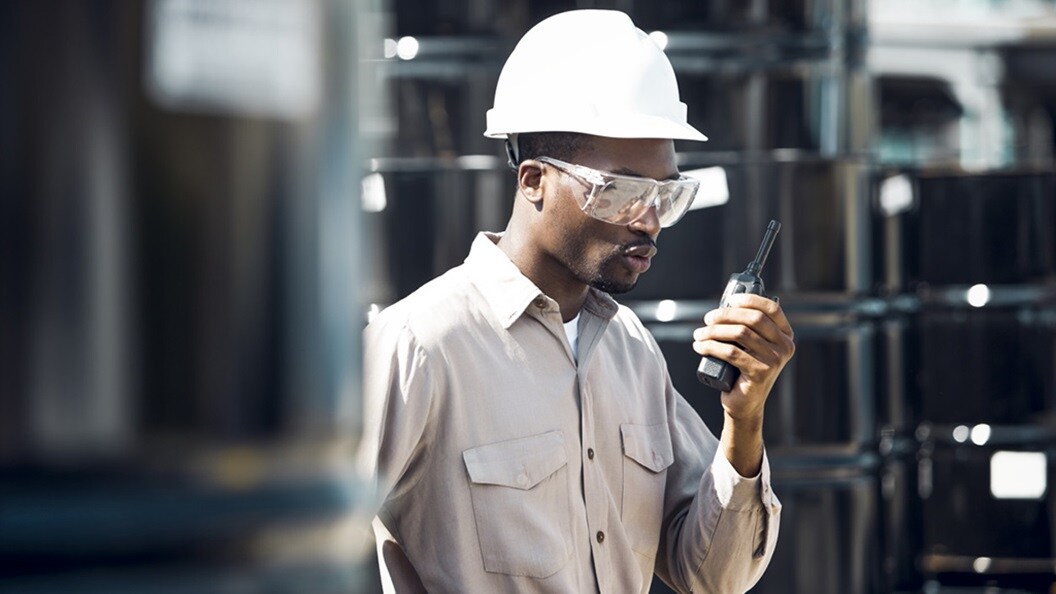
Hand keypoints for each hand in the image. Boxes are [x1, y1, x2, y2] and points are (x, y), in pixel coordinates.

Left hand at [692, 294, 794, 422]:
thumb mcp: (751, 346)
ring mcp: (774, 360)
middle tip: (707, 319)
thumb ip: (748, 327)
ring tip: (699, 334)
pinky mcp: (760, 372)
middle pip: (753, 319)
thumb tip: (726, 305)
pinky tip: (700, 347)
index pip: (772, 309)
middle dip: (725, 315)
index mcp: (785, 336)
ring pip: (739, 334)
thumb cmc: (743, 370)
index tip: (730, 300)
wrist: (745, 404)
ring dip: (713, 331)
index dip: (750, 300)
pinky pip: (731, 352)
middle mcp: (784, 347)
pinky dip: (711, 346)